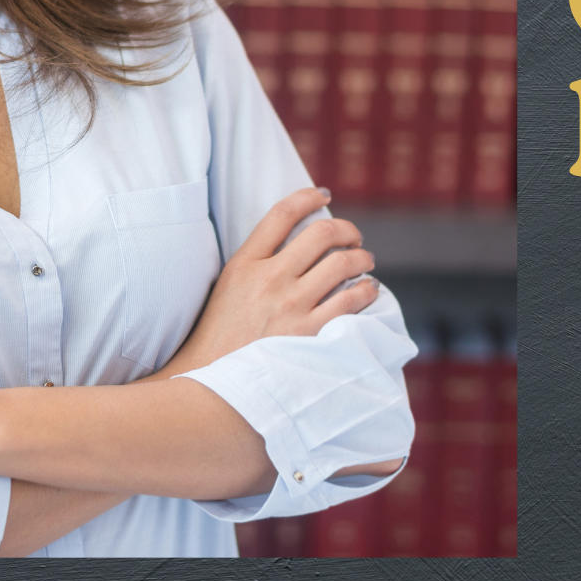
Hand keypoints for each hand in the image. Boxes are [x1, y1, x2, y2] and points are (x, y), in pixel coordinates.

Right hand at [154, 188, 379, 379]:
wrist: (212, 385)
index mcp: (244, 264)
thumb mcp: (227, 288)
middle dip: (347, 229)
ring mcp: (291, 307)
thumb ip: (257, 262)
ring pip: (344, 263)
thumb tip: (296, 240)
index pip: (282, 213)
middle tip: (354, 238)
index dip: (309, 196)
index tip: (324, 195)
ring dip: (362, 258)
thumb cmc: (221, 337)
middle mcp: (269, 280)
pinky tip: (368, 291)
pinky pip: (352, 300)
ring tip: (364, 262)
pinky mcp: (310, 333)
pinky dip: (367, 290)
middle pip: (322, 233)